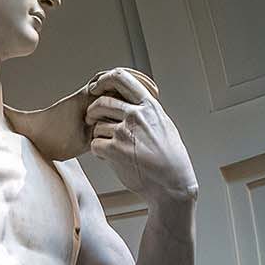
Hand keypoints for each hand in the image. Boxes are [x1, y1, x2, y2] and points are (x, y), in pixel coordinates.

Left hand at [85, 69, 197, 202]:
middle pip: (102, 102)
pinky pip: (95, 144)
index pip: (121, 78)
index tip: (97, 87)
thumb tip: (135, 102)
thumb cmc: (171, 160)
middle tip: (91, 118)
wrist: (172, 185)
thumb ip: (148, 111)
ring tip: (109, 146)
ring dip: (98, 136)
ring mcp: (124, 132)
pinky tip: (108, 157)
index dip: (104, 80)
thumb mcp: (165, 126)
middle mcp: (136, 115)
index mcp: (149, 106)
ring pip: (97, 126)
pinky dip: (98, 151)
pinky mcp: (115, 151)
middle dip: (92, 111)